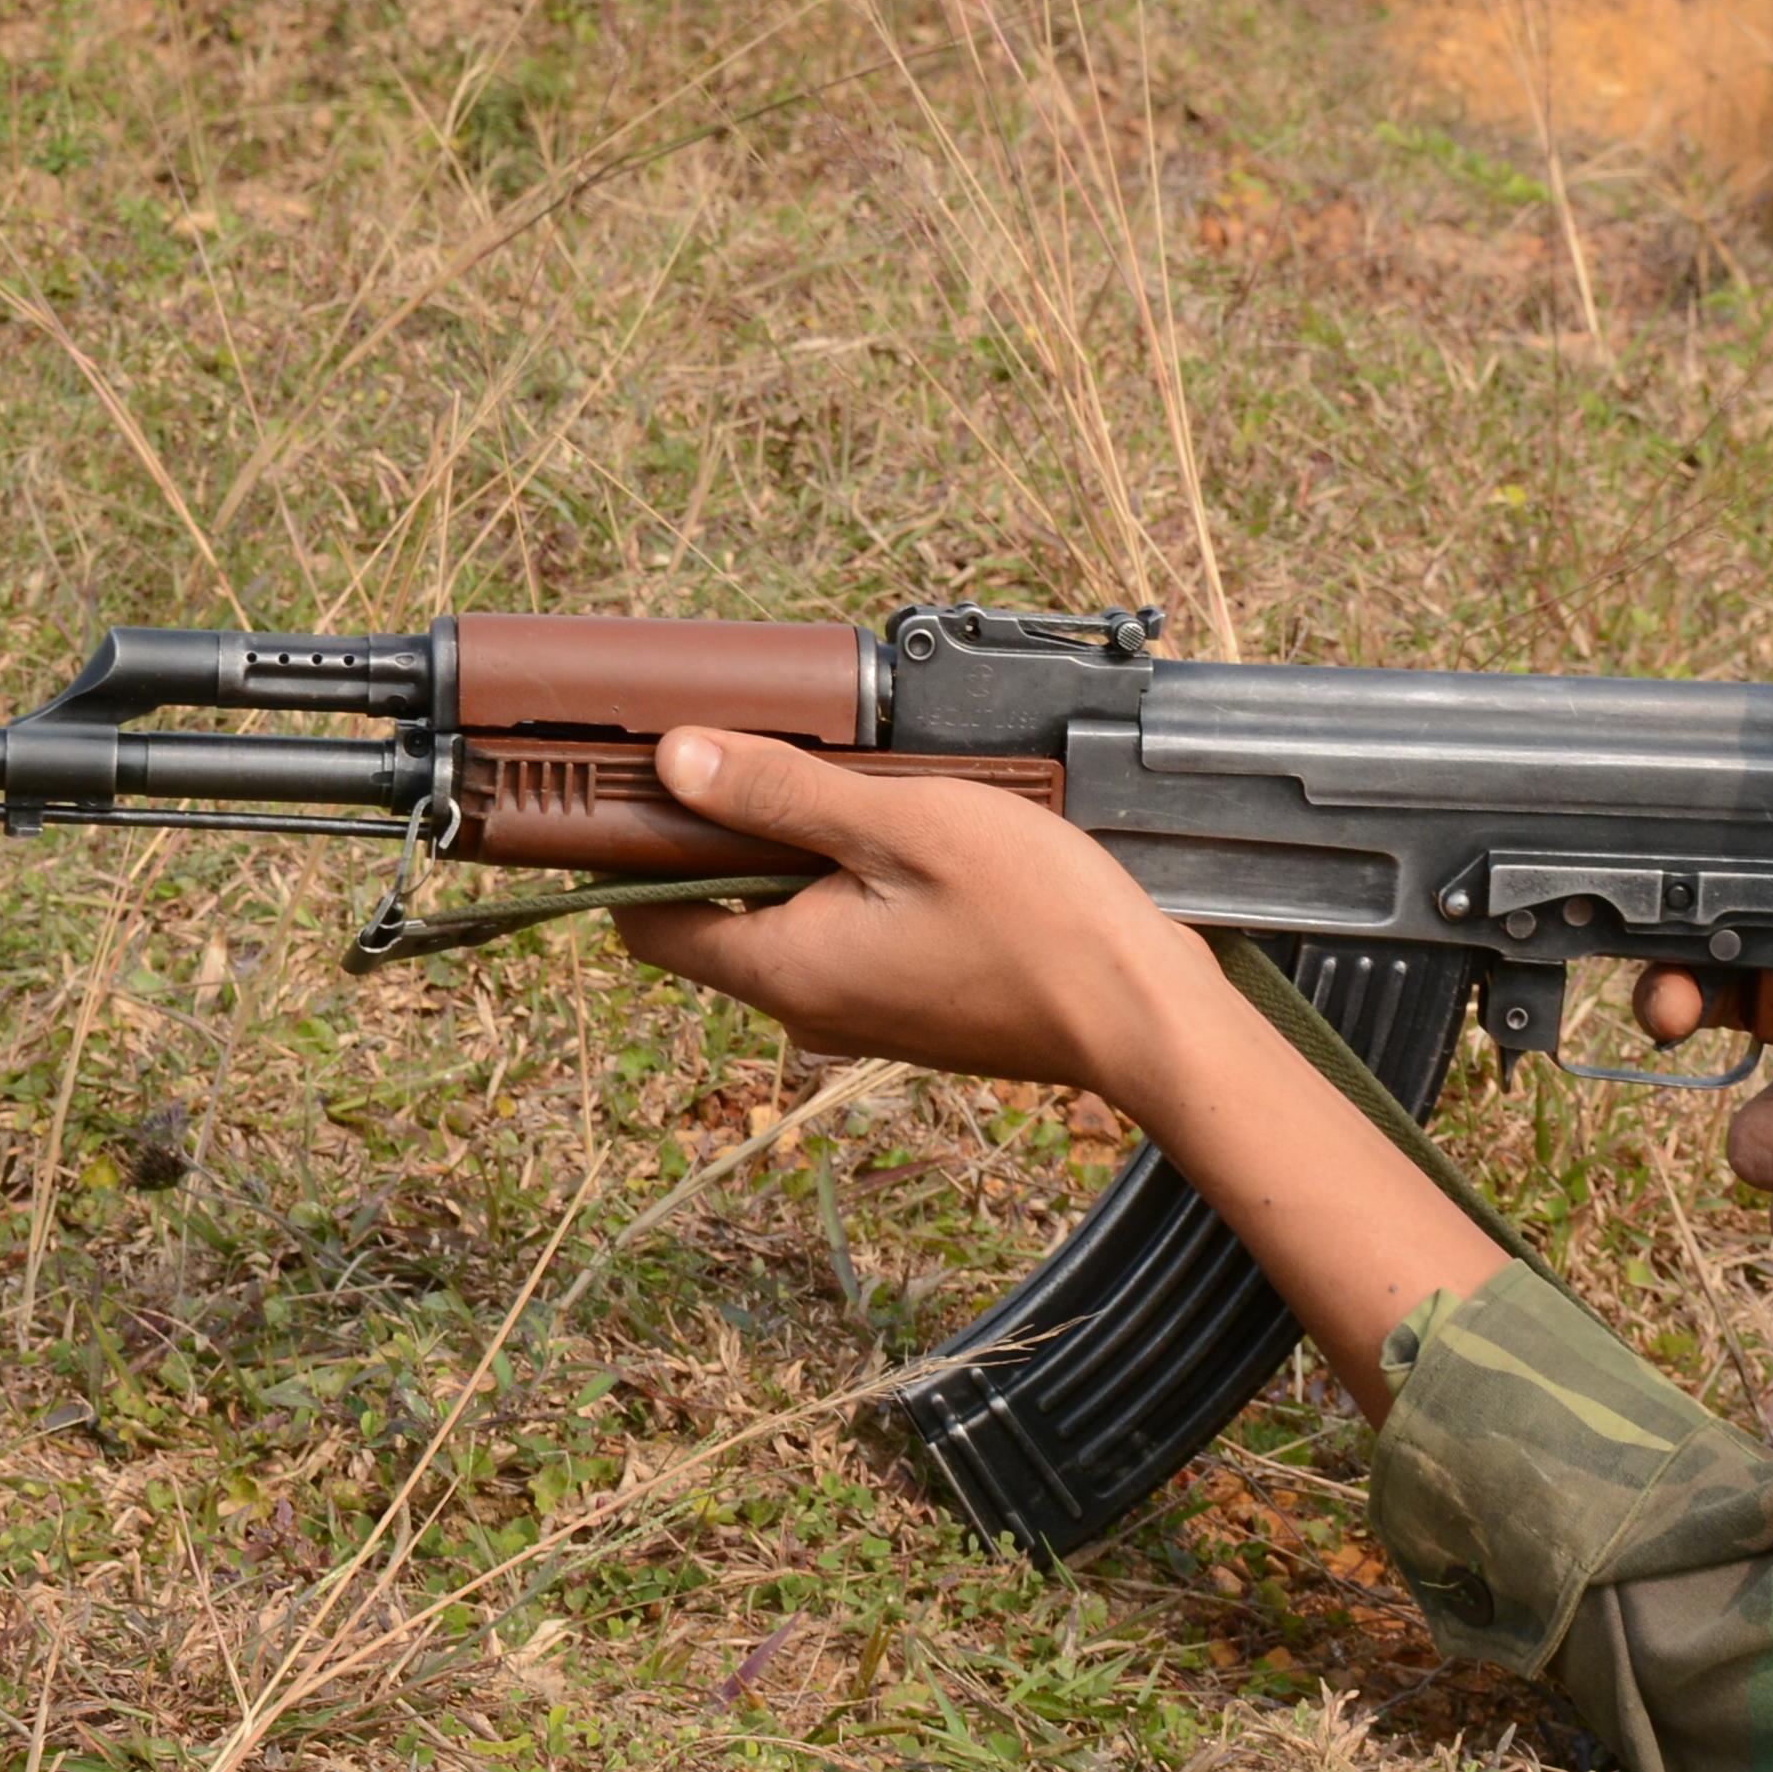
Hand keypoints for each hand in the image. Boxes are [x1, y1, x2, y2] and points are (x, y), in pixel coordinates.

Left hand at [617, 731, 1203, 1096]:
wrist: (1141, 1015)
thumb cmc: (1036, 919)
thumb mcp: (901, 823)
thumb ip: (781, 794)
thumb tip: (674, 763)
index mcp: (784, 970)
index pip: (647, 925)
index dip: (631, 853)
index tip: (645, 783)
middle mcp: (808, 1009)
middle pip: (719, 916)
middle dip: (727, 836)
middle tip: (769, 753)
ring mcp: (862, 1018)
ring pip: (790, 923)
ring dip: (802, 855)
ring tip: (858, 788)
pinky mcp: (911, 1012)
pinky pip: (847, 941)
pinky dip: (853, 886)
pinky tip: (908, 839)